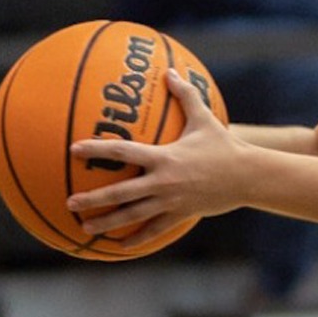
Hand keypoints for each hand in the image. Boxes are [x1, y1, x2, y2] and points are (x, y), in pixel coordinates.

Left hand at [67, 69, 250, 247]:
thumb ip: (185, 95)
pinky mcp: (180, 215)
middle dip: (93, 199)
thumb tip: (170, 71)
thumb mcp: (204, 119)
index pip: (123, 152)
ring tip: (85, 227)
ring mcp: (170, 201)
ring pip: (133, 215)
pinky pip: (154, 229)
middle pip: (121, 193)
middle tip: (70, 202)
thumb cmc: (224, 146)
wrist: (247, 176)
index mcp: (163, 157)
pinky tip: (120, 246)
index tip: (74, 150)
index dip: (98, 149)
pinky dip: (137, 238)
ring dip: (107, 222)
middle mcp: (163, 181)